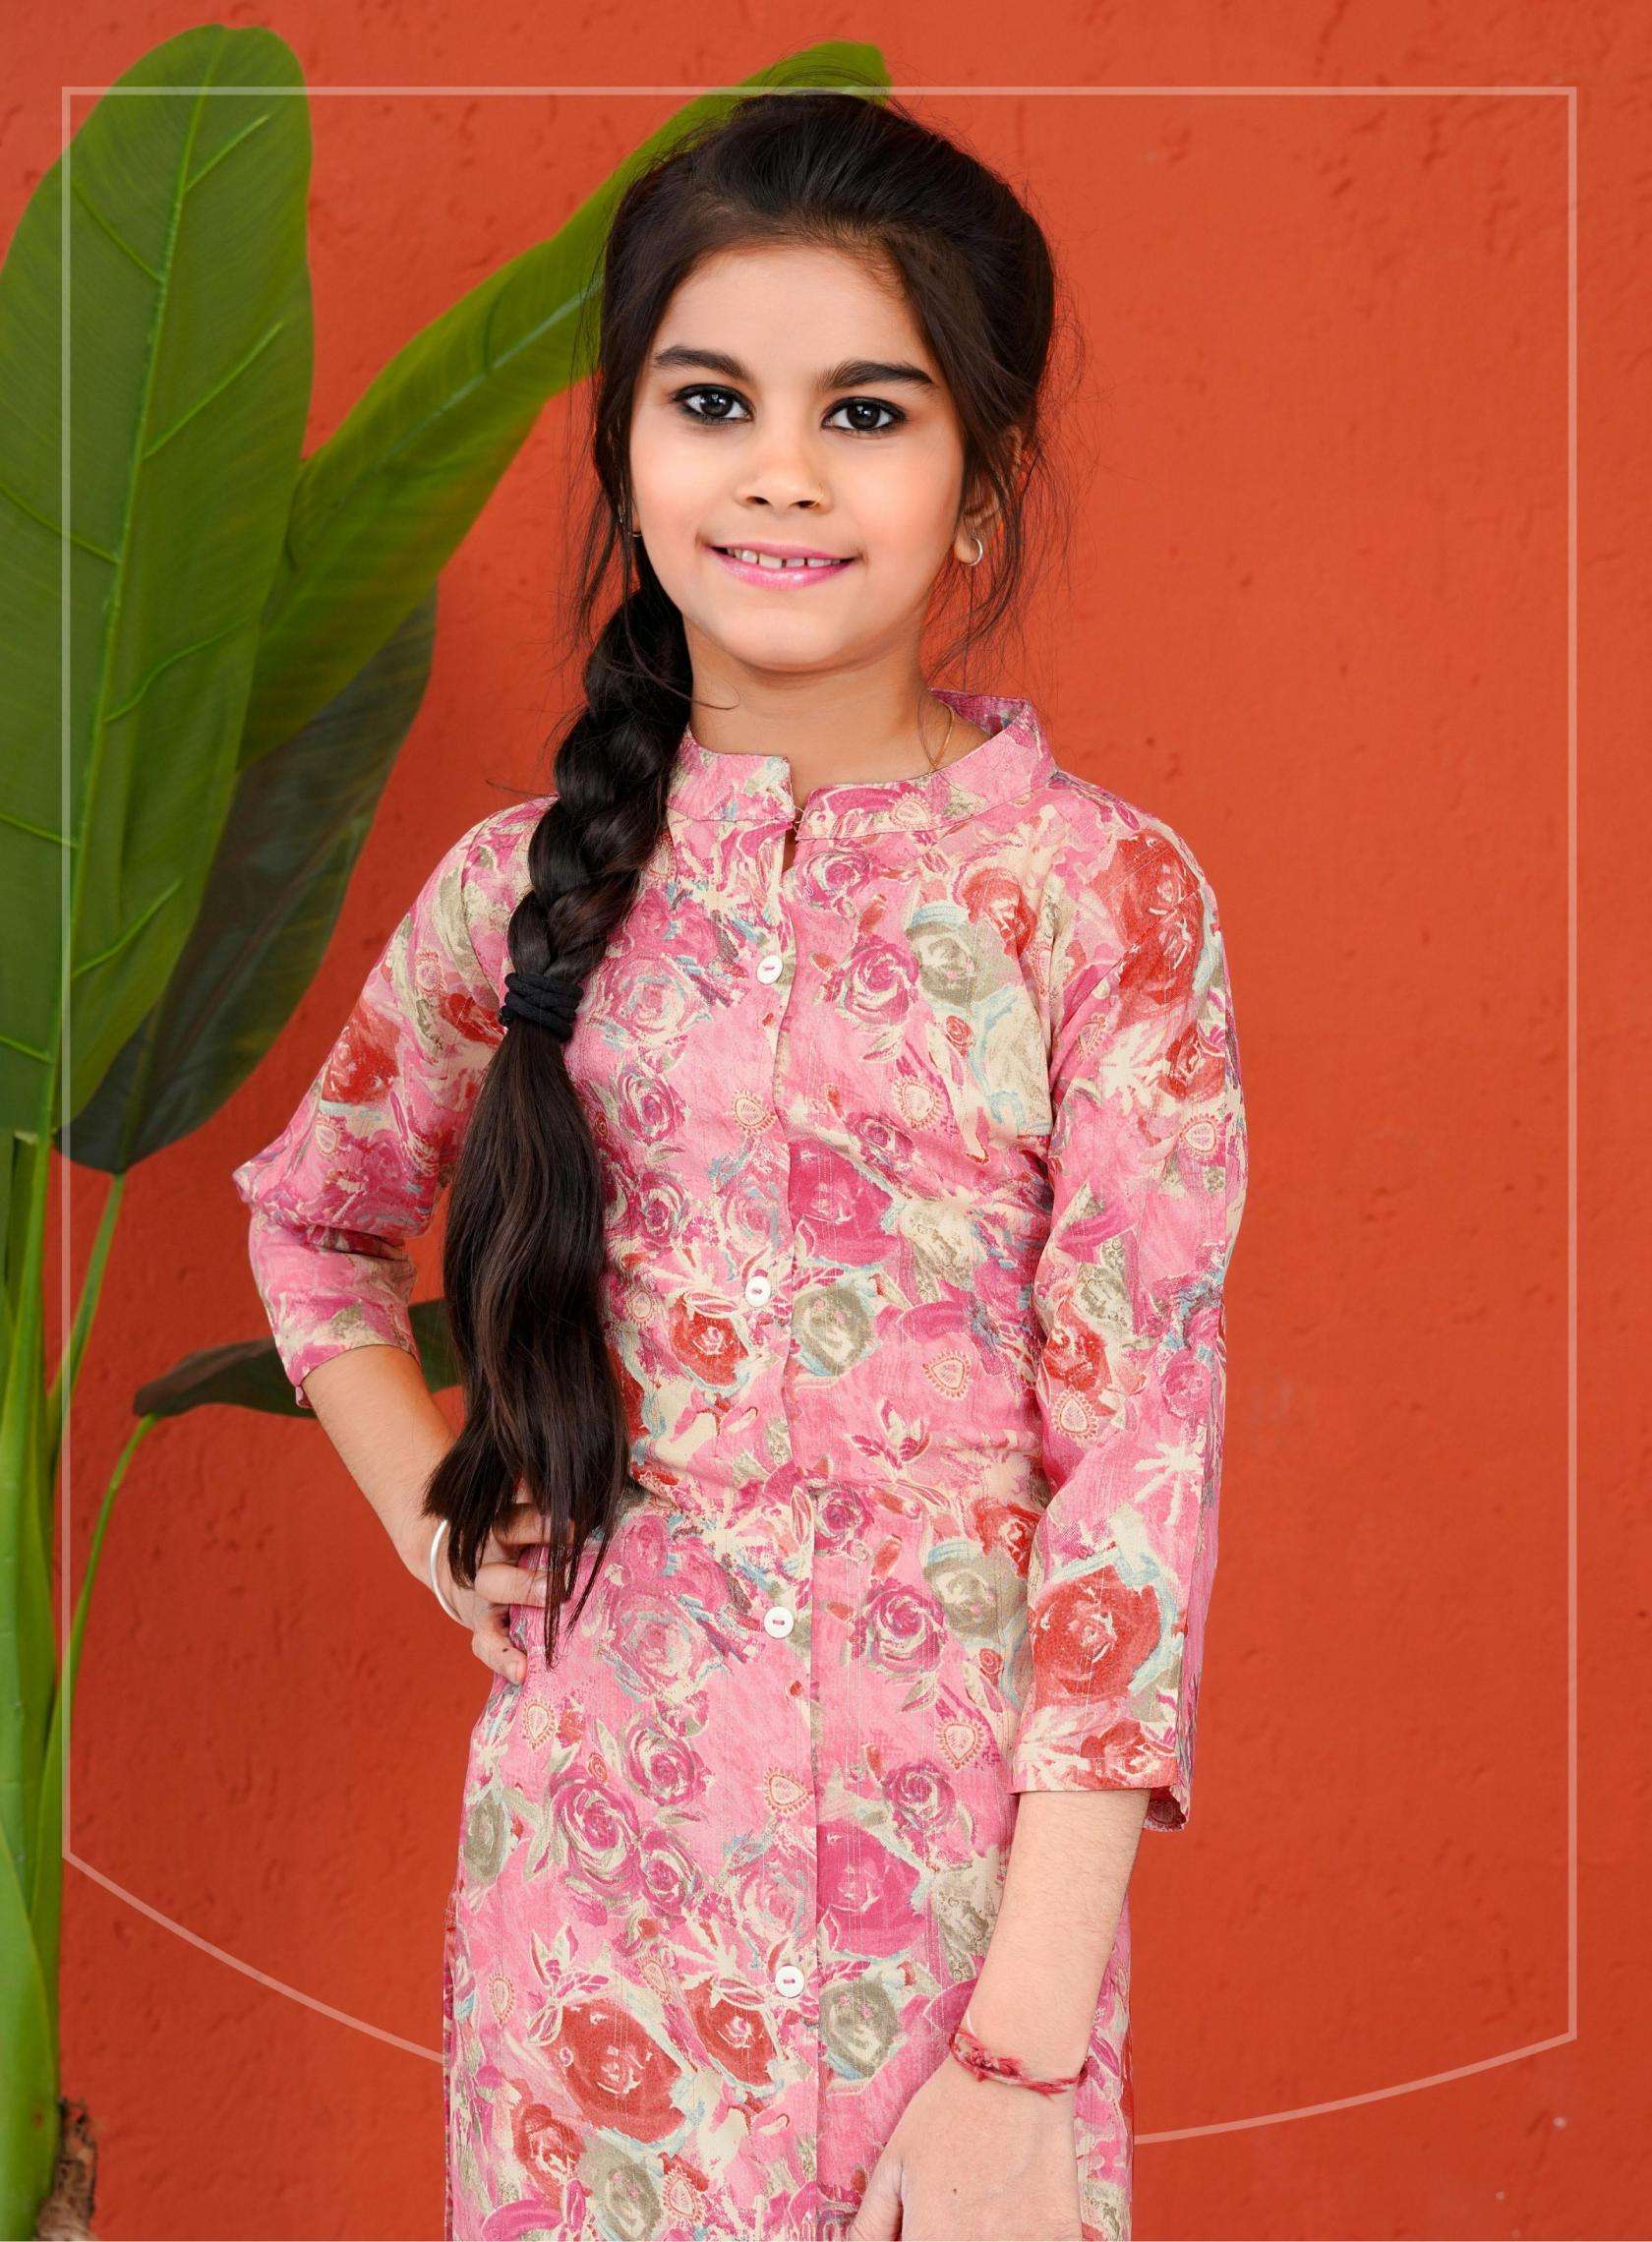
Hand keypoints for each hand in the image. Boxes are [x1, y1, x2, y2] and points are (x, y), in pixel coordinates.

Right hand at [431, 1500, 555, 1683]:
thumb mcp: (522, 1519)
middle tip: (563, 1582)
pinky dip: (503, 1659)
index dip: (541, 1524)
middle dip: (534, 1568)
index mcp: (501, 1528)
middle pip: (503, 1557)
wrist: (459, 1568)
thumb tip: (593, 1479)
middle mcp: (490, 1556)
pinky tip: (522, 1672)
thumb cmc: (513, 1541)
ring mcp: (483, 1593)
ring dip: (522, 1597)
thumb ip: (548, 1503)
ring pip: (494, 1590)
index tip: (573, 1529)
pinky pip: (486, 1644)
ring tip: (549, 1613)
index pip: (515, 1520)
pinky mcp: (482, 1627)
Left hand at [847, 2048, 1082, 2239]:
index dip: (921, 2240)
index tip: (931, 2223)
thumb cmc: (949, 2109)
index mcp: (931, 2240)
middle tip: (961, 2202)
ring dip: (991, 2233)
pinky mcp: (1061, 2233)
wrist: (1013, 2070)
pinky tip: (1021, 2202)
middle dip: (954, 2232)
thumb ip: (873, 2224)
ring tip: (989, 2198)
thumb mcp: (895, 2161)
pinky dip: (1029, 2232)